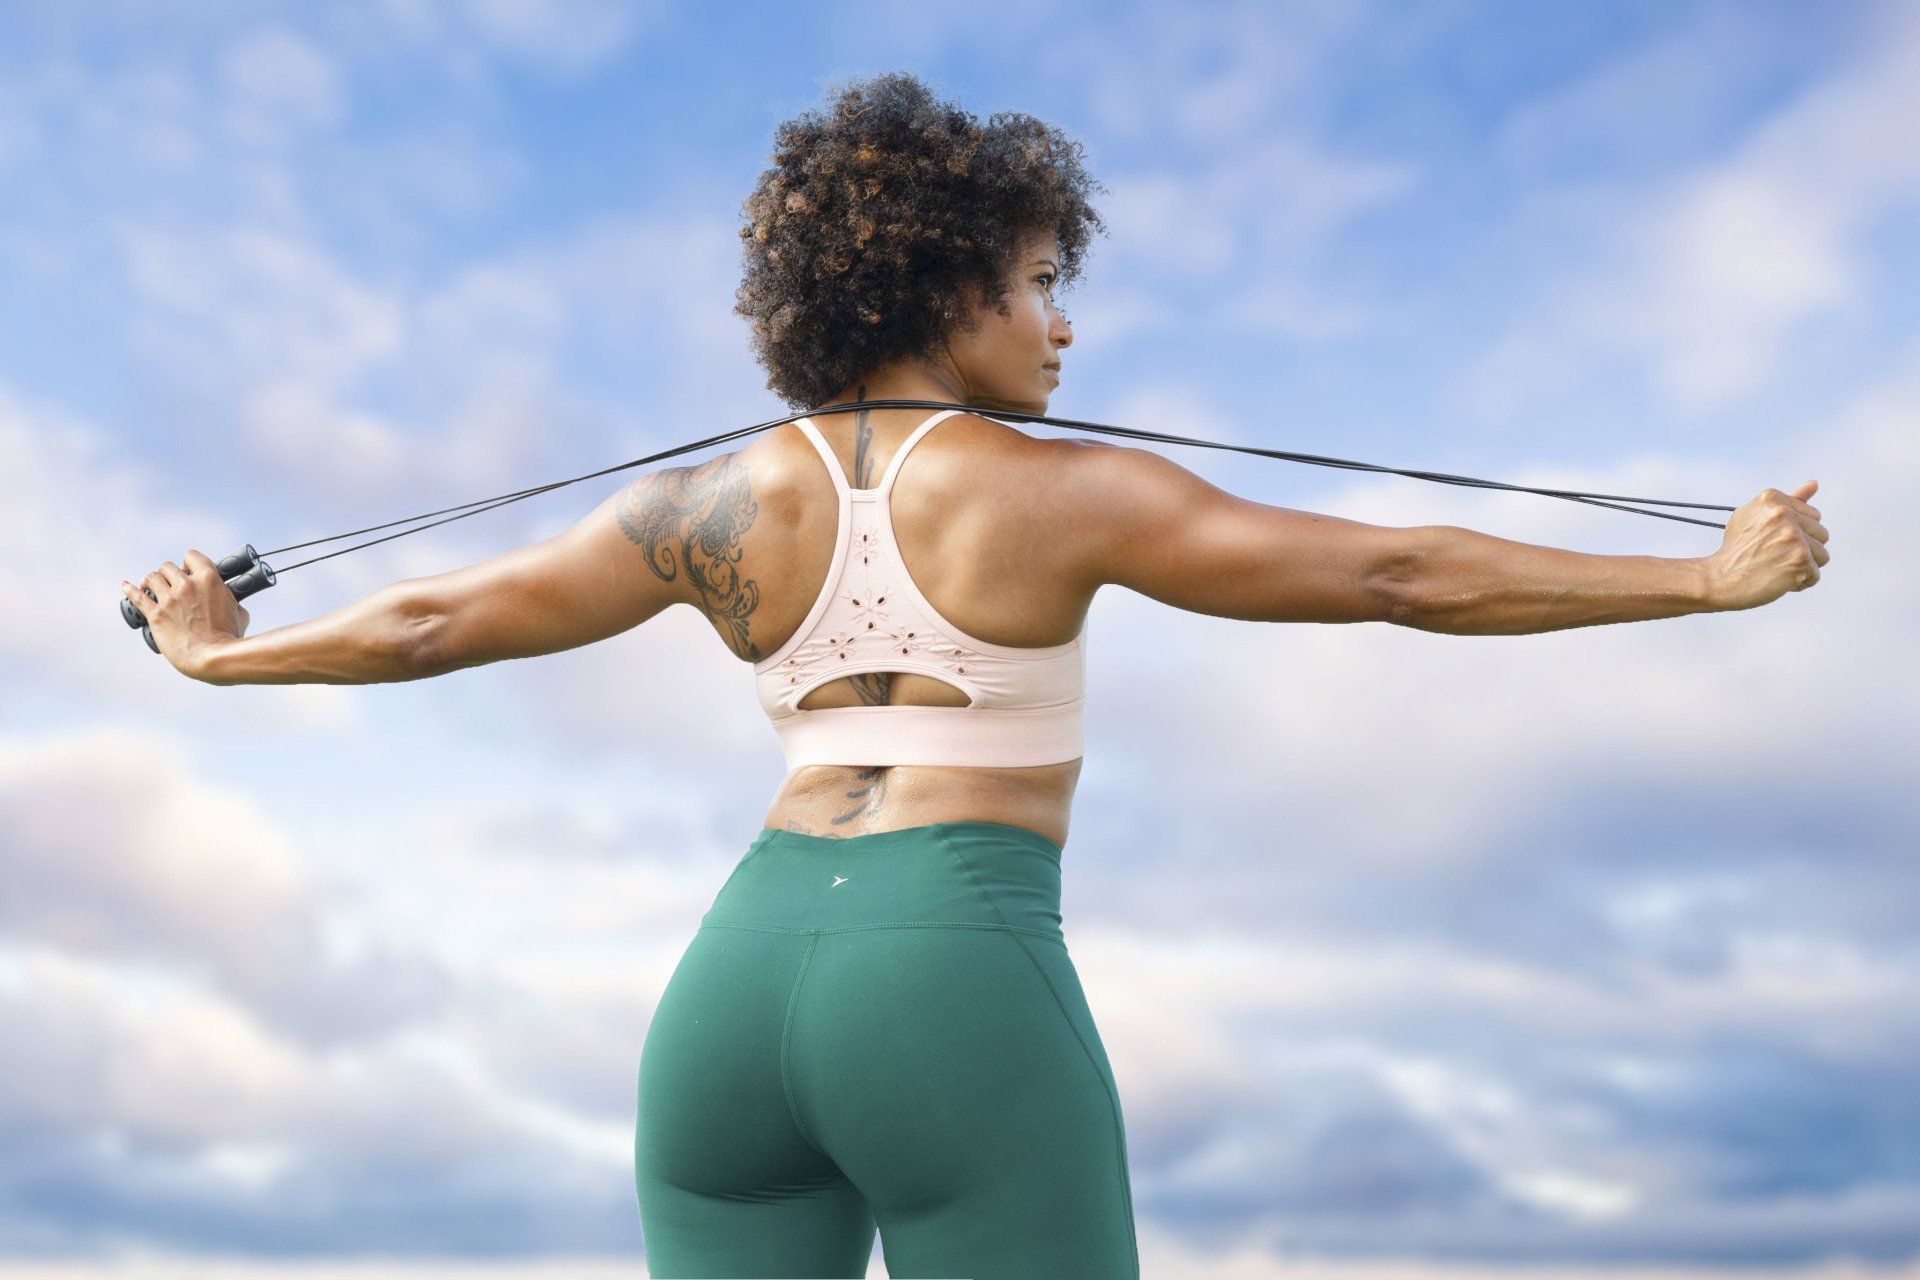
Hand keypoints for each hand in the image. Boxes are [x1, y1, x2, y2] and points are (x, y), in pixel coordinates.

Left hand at [120, 549, 251, 679]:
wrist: (213, 658)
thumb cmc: (229, 638)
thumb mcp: (240, 613)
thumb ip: (232, 600)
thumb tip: (231, 601)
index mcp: (209, 579)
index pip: (191, 556)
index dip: (189, 563)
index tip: (189, 572)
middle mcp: (187, 585)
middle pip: (167, 566)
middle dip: (168, 574)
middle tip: (170, 583)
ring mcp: (169, 600)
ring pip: (152, 577)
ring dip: (152, 581)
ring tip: (151, 586)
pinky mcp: (155, 615)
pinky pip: (137, 597)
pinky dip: (130, 590)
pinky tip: (127, 586)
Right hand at [1704, 480, 1829, 610]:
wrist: (1718, 579)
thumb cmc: (1736, 549)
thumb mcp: (1754, 517)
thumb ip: (1789, 500)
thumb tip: (1814, 483)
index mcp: (1772, 499)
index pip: (1814, 516)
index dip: (1796, 533)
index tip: (1771, 541)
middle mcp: (1784, 514)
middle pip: (1822, 534)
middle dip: (1803, 549)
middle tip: (1773, 556)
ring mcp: (1793, 536)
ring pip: (1822, 556)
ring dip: (1803, 567)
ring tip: (1777, 568)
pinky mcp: (1799, 560)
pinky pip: (1815, 575)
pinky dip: (1799, 583)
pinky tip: (1778, 581)